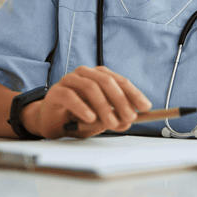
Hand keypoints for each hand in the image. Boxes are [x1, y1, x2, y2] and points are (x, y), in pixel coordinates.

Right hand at [22, 65, 152, 138]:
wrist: (51, 121)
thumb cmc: (78, 117)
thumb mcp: (101, 120)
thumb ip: (115, 119)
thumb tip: (130, 121)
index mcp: (100, 76)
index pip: (121, 81)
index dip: (134, 93)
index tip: (145, 107)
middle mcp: (86, 74)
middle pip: (107, 81)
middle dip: (121, 100)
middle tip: (130, 117)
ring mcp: (70, 80)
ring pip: (90, 87)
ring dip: (104, 106)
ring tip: (111, 122)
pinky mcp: (56, 91)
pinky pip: (71, 96)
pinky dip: (83, 107)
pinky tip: (90, 118)